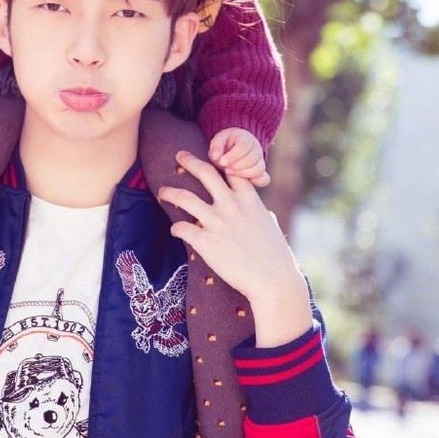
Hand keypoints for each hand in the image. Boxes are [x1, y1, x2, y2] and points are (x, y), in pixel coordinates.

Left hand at [158, 150, 311, 346]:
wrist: (274, 282)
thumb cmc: (276, 257)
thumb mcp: (272, 227)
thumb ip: (262, 215)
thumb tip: (265, 215)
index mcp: (249, 199)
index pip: (231, 169)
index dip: (220, 160)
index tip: (211, 157)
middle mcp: (231, 205)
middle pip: (205, 172)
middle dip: (189, 161)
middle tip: (179, 155)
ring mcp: (217, 222)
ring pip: (185, 198)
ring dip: (170, 193)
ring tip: (162, 192)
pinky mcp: (206, 242)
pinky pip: (182, 228)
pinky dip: (175, 228)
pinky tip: (174, 230)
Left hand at [208, 127, 269, 186]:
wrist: (233, 149)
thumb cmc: (225, 144)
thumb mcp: (219, 141)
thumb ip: (216, 146)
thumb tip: (215, 156)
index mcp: (246, 138)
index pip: (244, 146)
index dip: (233, 155)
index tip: (222, 162)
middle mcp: (257, 149)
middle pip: (252, 158)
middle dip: (237, 165)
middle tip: (225, 168)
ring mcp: (261, 161)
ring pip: (259, 168)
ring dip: (243, 173)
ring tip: (229, 173)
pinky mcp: (261, 173)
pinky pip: (264, 179)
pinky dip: (256, 182)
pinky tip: (243, 181)